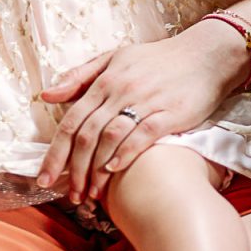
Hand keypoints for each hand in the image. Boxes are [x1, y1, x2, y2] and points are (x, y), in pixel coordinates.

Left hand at [34, 22, 248, 203]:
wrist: (206, 54)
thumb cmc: (157, 59)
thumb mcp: (114, 58)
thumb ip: (80, 77)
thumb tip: (46, 95)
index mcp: (104, 81)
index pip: (71, 121)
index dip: (55, 153)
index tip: (45, 178)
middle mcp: (120, 91)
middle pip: (86, 134)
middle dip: (73, 169)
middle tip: (69, 196)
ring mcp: (145, 102)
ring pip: (110, 138)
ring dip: (97, 170)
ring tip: (91, 194)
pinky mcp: (170, 113)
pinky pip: (143, 135)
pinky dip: (126, 154)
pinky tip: (115, 171)